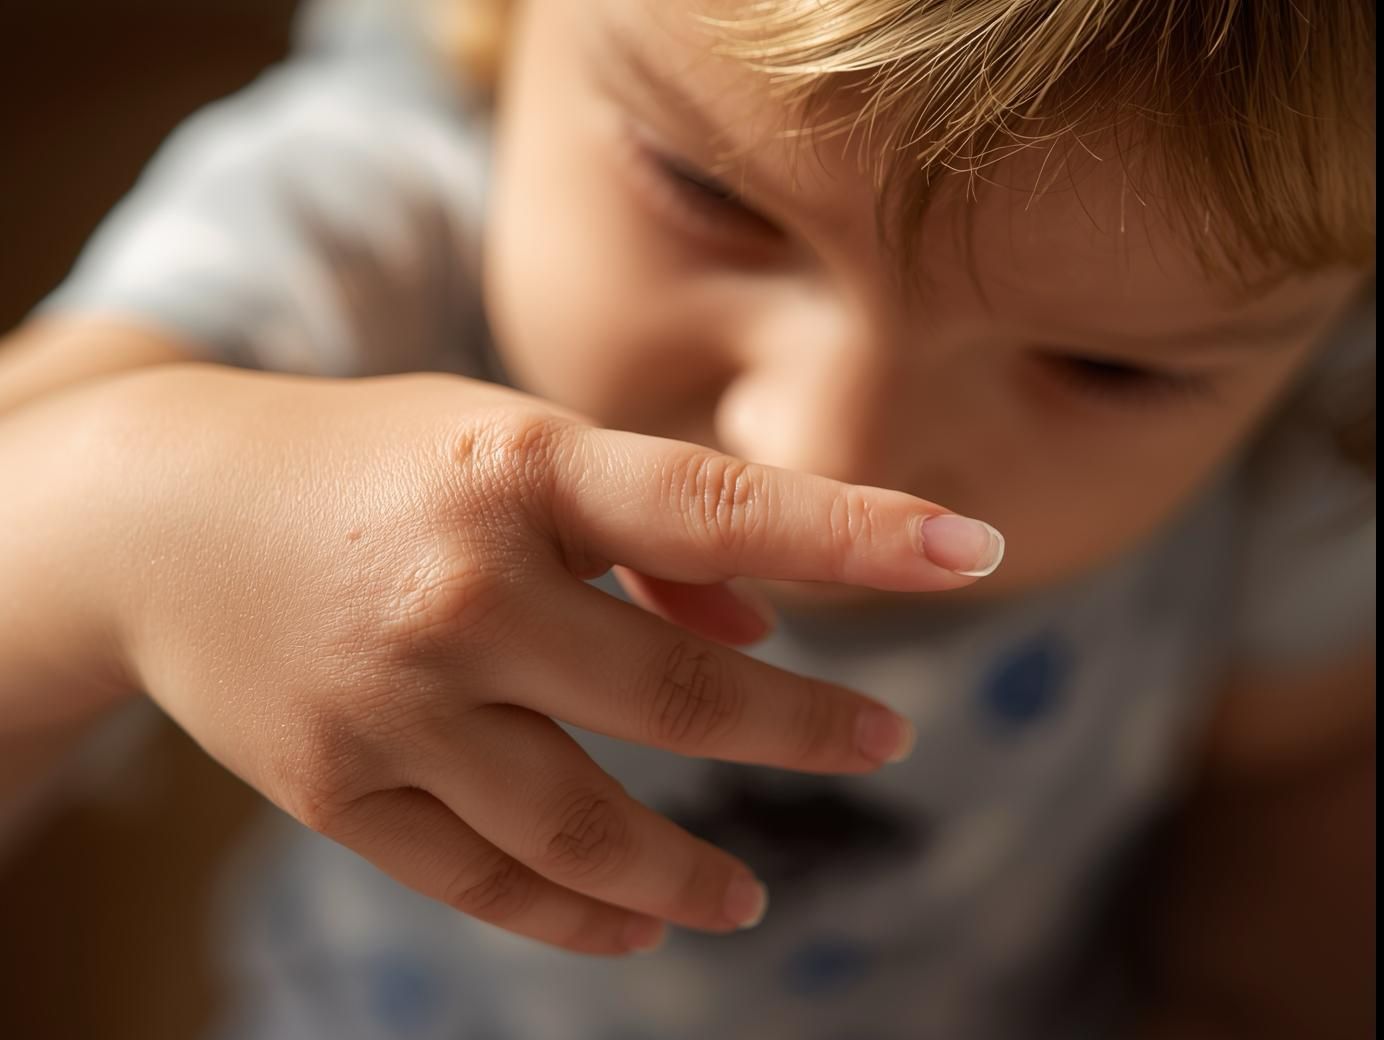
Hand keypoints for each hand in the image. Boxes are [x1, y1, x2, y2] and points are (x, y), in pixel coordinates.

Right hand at [78, 364, 1001, 954]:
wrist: (166, 512)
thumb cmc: (376, 463)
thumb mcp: (506, 446)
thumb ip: (641, 532)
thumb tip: (760, 630)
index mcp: (517, 467)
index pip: (719, 503)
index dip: (859, 532)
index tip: (979, 552)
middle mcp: (462, 586)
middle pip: (677, 693)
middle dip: (804, 731)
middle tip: (884, 741)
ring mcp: (393, 700)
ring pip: (583, 825)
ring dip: (688, 874)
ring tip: (749, 896)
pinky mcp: (338, 787)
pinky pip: (482, 877)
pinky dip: (576, 914)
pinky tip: (637, 928)